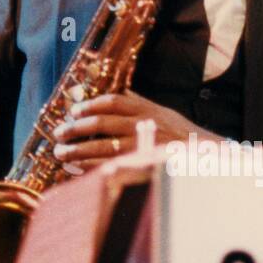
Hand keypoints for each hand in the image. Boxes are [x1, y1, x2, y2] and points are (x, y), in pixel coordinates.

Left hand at [52, 91, 211, 171]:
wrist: (203, 157)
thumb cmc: (180, 134)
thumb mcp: (161, 112)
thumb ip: (138, 104)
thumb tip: (114, 95)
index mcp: (145, 109)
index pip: (111, 102)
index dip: (88, 105)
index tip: (73, 110)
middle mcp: (142, 125)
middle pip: (100, 124)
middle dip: (75, 128)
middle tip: (59, 133)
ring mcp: (141, 147)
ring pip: (100, 147)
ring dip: (75, 150)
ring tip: (60, 152)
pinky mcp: (138, 166)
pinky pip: (108, 166)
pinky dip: (88, 166)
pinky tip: (75, 167)